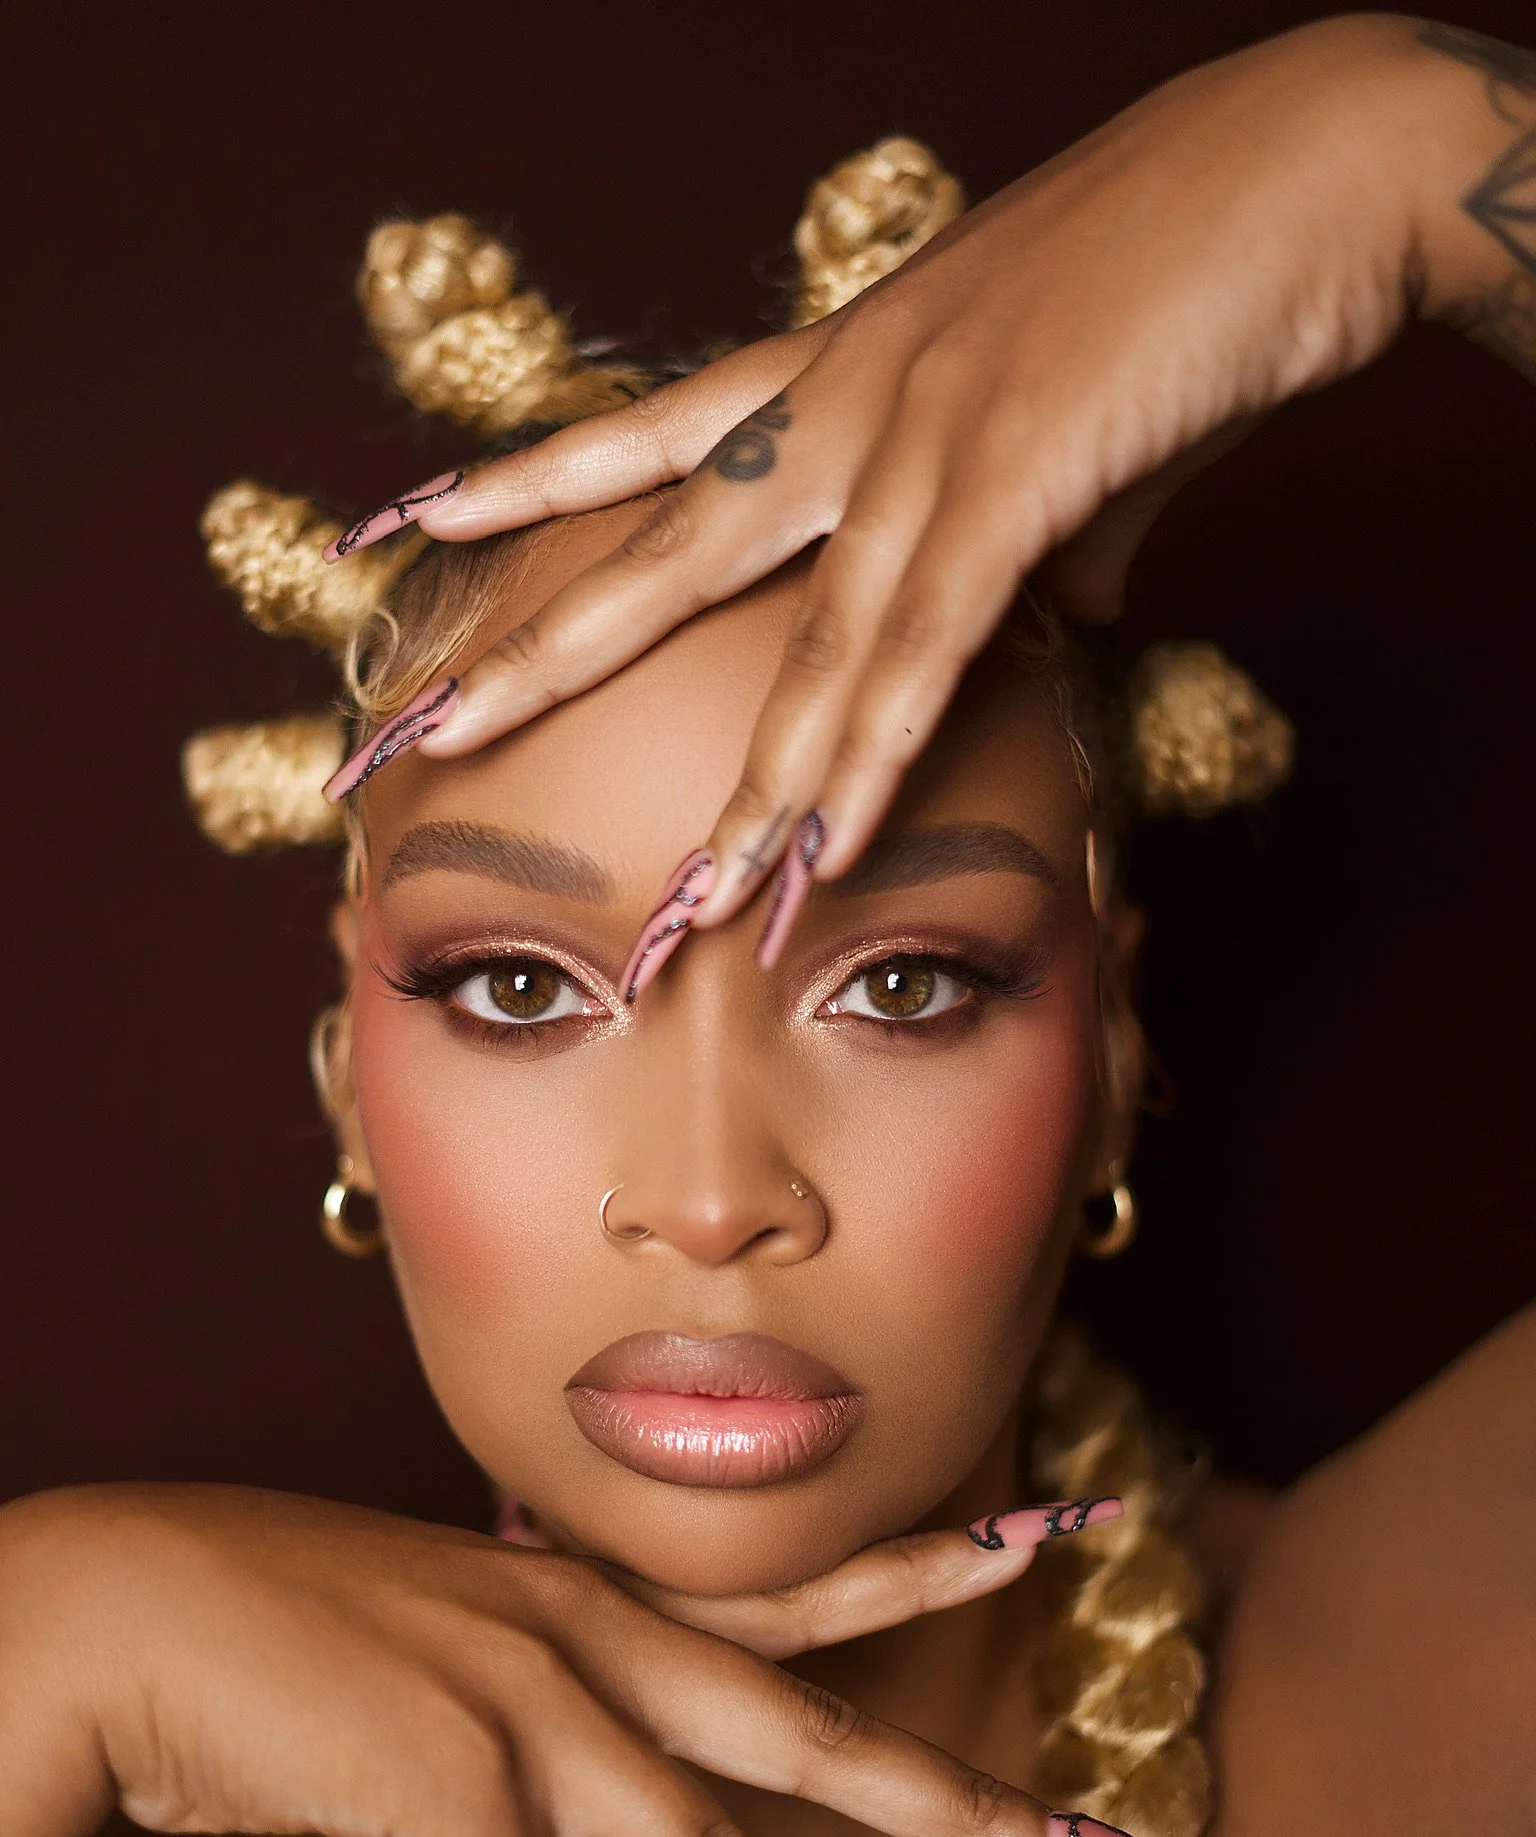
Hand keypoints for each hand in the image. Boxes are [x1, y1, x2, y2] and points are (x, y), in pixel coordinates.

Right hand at [0, 1484, 1161, 1836]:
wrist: (131, 1604)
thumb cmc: (285, 1619)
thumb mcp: (454, 1624)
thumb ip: (549, 1670)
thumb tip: (610, 1729)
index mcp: (596, 1596)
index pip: (801, 1591)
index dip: (932, 1562)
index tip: (1060, 1531)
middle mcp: (588, 1637)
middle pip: (819, 1734)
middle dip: (970, 1806)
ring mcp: (524, 1708)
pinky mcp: (440, 1789)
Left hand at [342, 13, 1495, 928]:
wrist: (1309, 176)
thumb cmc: (1190, 294)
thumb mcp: (1071, 439)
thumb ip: (1038, 547)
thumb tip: (1054, 623)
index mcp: (847, 368)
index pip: (652, 431)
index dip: (532, 476)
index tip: (419, 510)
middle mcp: (853, 399)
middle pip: (664, 542)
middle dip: (547, 649)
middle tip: (426, 726)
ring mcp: (926, 434)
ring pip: (803, 645)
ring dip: (748, 792)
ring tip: (677, 905)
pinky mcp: (1019, 472)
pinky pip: (926, 649)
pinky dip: (876, 759)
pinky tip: (825, 848)